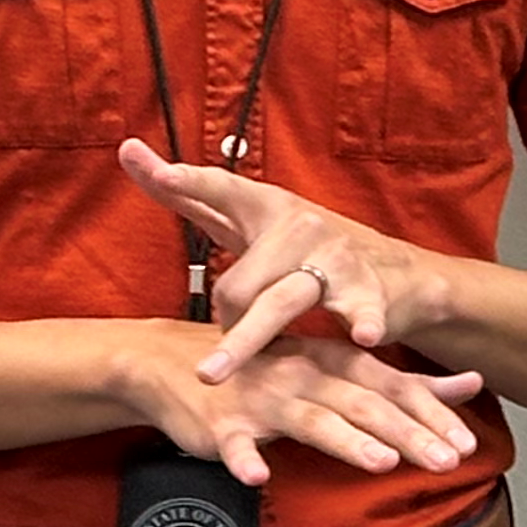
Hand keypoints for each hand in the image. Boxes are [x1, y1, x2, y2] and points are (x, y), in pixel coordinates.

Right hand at [115, 319, 485, 488]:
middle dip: (408, 433)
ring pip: (311, 420)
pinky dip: (245, 458)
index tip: (467, 442)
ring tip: (381, 462)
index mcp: (336, 363)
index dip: (432, 413)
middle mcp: (305, 376)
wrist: (177, 363)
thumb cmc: (272, 370)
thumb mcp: (339, 369)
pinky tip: (258, 476)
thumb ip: (404, 384)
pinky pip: (234, 443)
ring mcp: (263, 400)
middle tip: (447, 460)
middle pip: (364, 405)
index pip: (394, 387)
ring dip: (347, 442)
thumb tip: (470, 384)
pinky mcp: (222, 425)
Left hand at [117, 142, 446, 371]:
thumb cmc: (304, 250)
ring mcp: (335, 257)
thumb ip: (190, 193)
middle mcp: (300, 226)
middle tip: (220, 355)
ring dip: (243, 343)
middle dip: (222, 324)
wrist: (400, 274)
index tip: (158, 172)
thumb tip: (126, 152)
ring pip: (278, 303)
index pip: (220, 190)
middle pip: (236, 284)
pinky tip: (362, 334)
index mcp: (267, 206)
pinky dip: (362, 320)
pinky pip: (358, 309)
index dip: (190, 182)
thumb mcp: (249, 220)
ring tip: (210, 374)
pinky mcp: (368, 288)